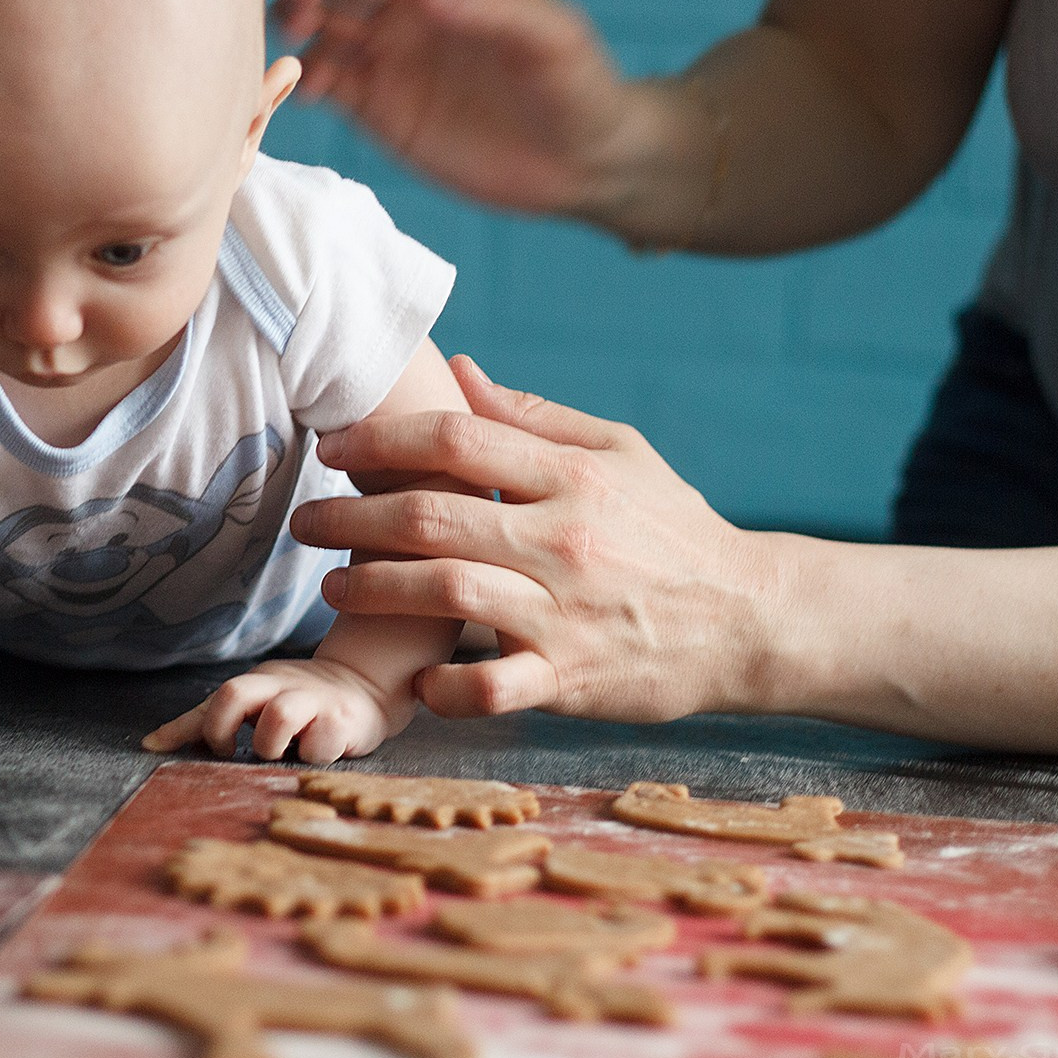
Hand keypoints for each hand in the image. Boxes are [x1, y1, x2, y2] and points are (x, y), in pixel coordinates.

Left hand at [142, 656, 416, 765]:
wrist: (364, 690)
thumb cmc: (296, 703)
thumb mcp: (250, 705)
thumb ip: (202, 723)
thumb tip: (149, 745)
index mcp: (257, 682)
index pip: (220, 695)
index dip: (207, 728)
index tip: (214, 750)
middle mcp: (282, 686)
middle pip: (237, 693)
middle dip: (224, 730)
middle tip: (235, 752)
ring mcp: (314, 702)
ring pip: (279, 716)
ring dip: (271, 745)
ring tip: (281, 753)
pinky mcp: (344, 723)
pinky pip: (320, 744)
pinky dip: (312, 756)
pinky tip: (317, 756)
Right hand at [272, 0, 637, 220]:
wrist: (580, 166)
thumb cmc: (579, 88)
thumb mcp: (552, 39)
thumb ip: (491, 9)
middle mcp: (417, 3)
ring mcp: (394, 54)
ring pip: (324, 18)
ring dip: (298, 16)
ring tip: (294, 32)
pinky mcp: (378, 106)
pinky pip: (325, 79)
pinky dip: (305, 77)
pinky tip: (307, 88)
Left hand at [289, 356, 777, 724]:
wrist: (752, 619)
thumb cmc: (674, 529)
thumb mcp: (619, 453)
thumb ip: (534, 416)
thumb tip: (457, 370)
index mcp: (571, 477)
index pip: (456, 439)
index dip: (381, 439)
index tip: (333, 449)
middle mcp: (563, 540)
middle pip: (431, 514)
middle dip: (351, 516)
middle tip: (305, 521)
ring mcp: (565, 612)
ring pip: (447, 591)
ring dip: (374, 588)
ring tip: (332, 587)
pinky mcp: (572, 678)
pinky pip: (492, 687)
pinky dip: (445, 686)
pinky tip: (415, 678)